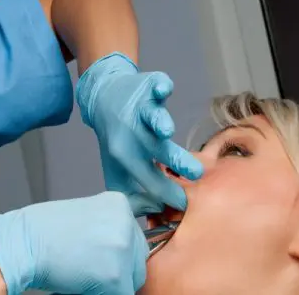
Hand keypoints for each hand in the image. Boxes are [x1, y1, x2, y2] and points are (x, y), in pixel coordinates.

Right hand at [0, 191, 148, 294]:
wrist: (20, 243)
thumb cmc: (40, 230)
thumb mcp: (84, 215)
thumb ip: (107, 227)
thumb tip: (120, 250)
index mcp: (119, 205)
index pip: (133, 237)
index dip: (116, 253)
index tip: (99, 257)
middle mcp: (125, 223)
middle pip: (137, 258)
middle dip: (117, 268)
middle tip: (89, 268)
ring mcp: (122, 250)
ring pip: (131, 279)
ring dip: (111, 282)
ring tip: (82, 274)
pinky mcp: (116, 277)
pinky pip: (121, 294)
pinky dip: (100, 293)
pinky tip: (80, 284)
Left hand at [76, 52, 203, 215]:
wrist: (105, 101)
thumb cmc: (119, 141)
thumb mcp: (119, 171)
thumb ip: (133, 195)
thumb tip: (153, 214)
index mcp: (127, 157)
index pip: (149, 177)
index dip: (166, 190)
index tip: (184, 202)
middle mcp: (134, 135)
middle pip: (156, 150)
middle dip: (174, 161)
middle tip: (194, 173)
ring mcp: (141, 110)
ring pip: (152, 118)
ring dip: (158, 123)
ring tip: (166, 129)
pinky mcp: (148, 89)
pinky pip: (155, 85)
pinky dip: (159, 85)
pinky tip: (163, 86)